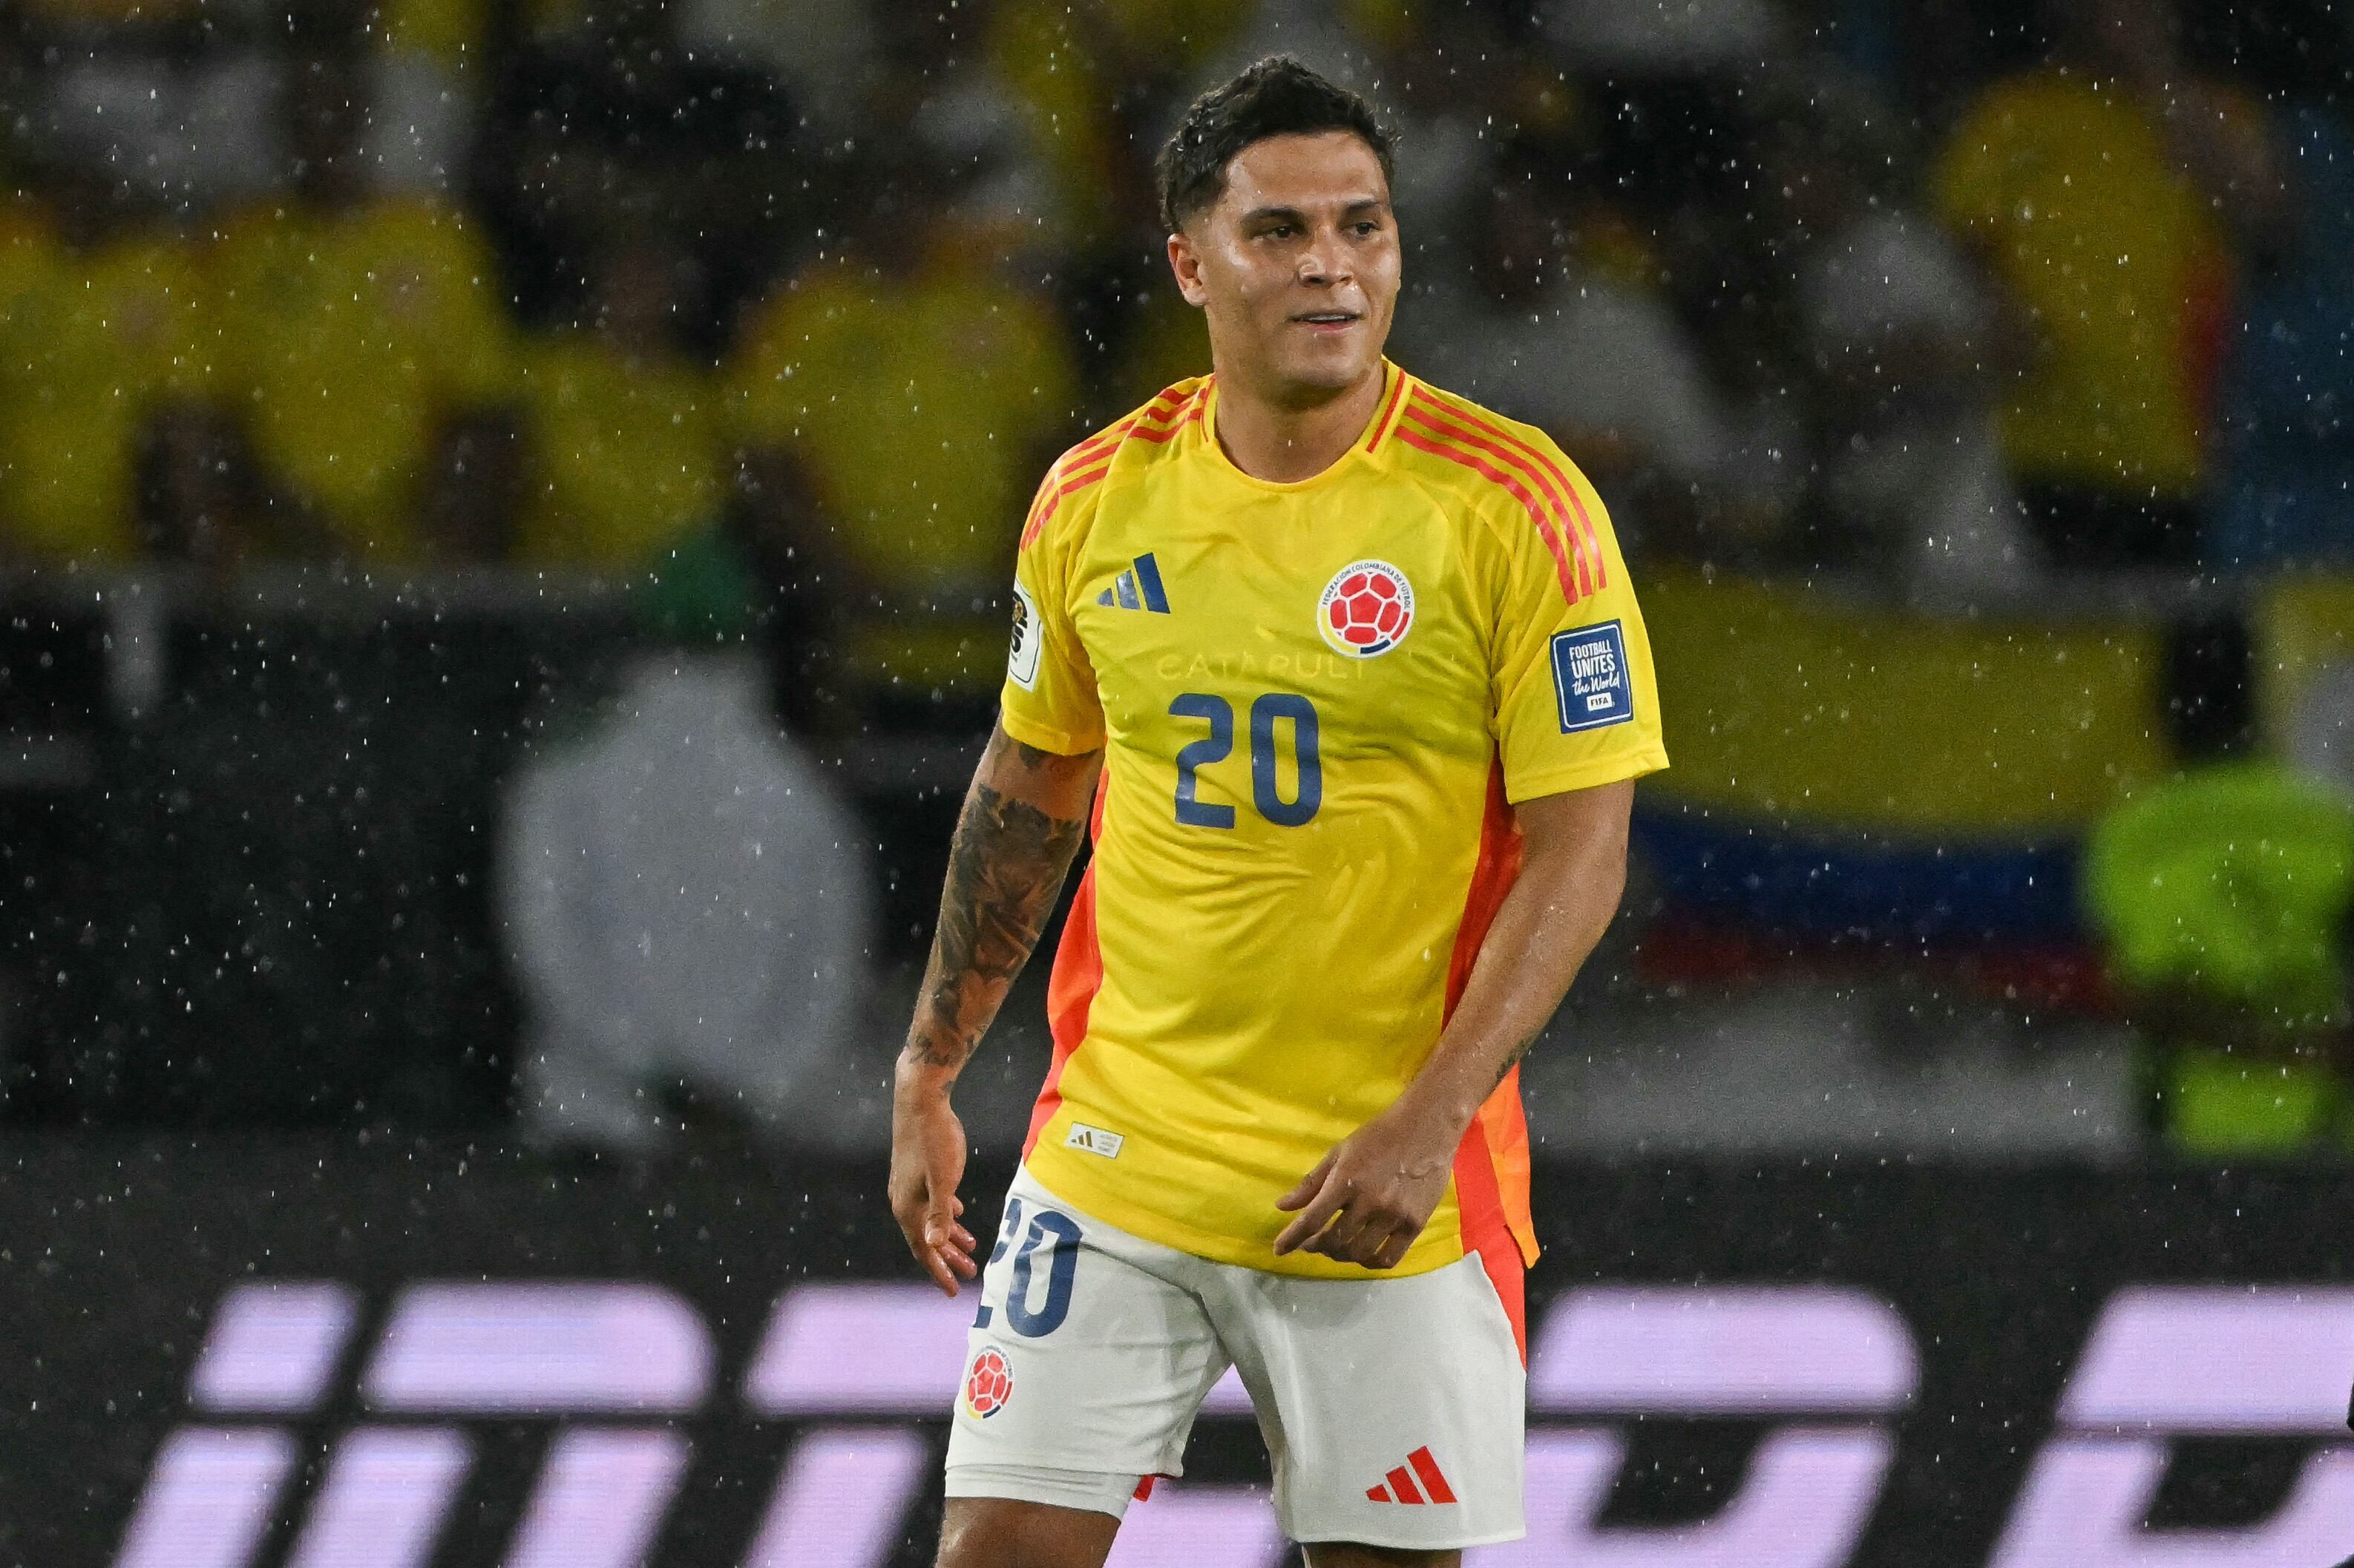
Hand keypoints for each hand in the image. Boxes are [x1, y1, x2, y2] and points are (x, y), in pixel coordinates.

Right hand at [889, 1076, 977, 1294]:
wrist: (920, 1101)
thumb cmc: (934, 1139)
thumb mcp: (944, 1178)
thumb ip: (940, 1213)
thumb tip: (933, 1246)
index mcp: (909, 1208)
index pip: (923, 1250)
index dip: (939, 1271)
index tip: (953, 1292)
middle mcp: (904, 1201)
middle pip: (926, 1239)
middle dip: (947, 1259)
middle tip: (968, 1276)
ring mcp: (909, 1186)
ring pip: (930, 1221)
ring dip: (949, 1237)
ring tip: (970, 1251)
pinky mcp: (917, 1172)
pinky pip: (933, 1202)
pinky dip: (947, 1214)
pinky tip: (959, 1215)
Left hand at [1271, 1101, 1460, 1268]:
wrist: (1426, 1128)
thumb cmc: (1378, 1137)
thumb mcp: (1339, 1153)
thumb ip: (1311, 1183)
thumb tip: (1282, 1207)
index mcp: (1346, 1180)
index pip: (1312, 1219)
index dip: (1292, 1238)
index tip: (1279, 1250)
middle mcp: (1369, 1201)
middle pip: (1334, 1241)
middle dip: (1316, 1247)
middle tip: (1312, 1243)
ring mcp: (1394, 1215)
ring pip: (1359, 1253)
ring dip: (1341, 1256)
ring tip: (1337, 1248)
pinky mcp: (1415, 1224)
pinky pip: (1388, 1258)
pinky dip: (1370, 1262)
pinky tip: (1364, 1254)